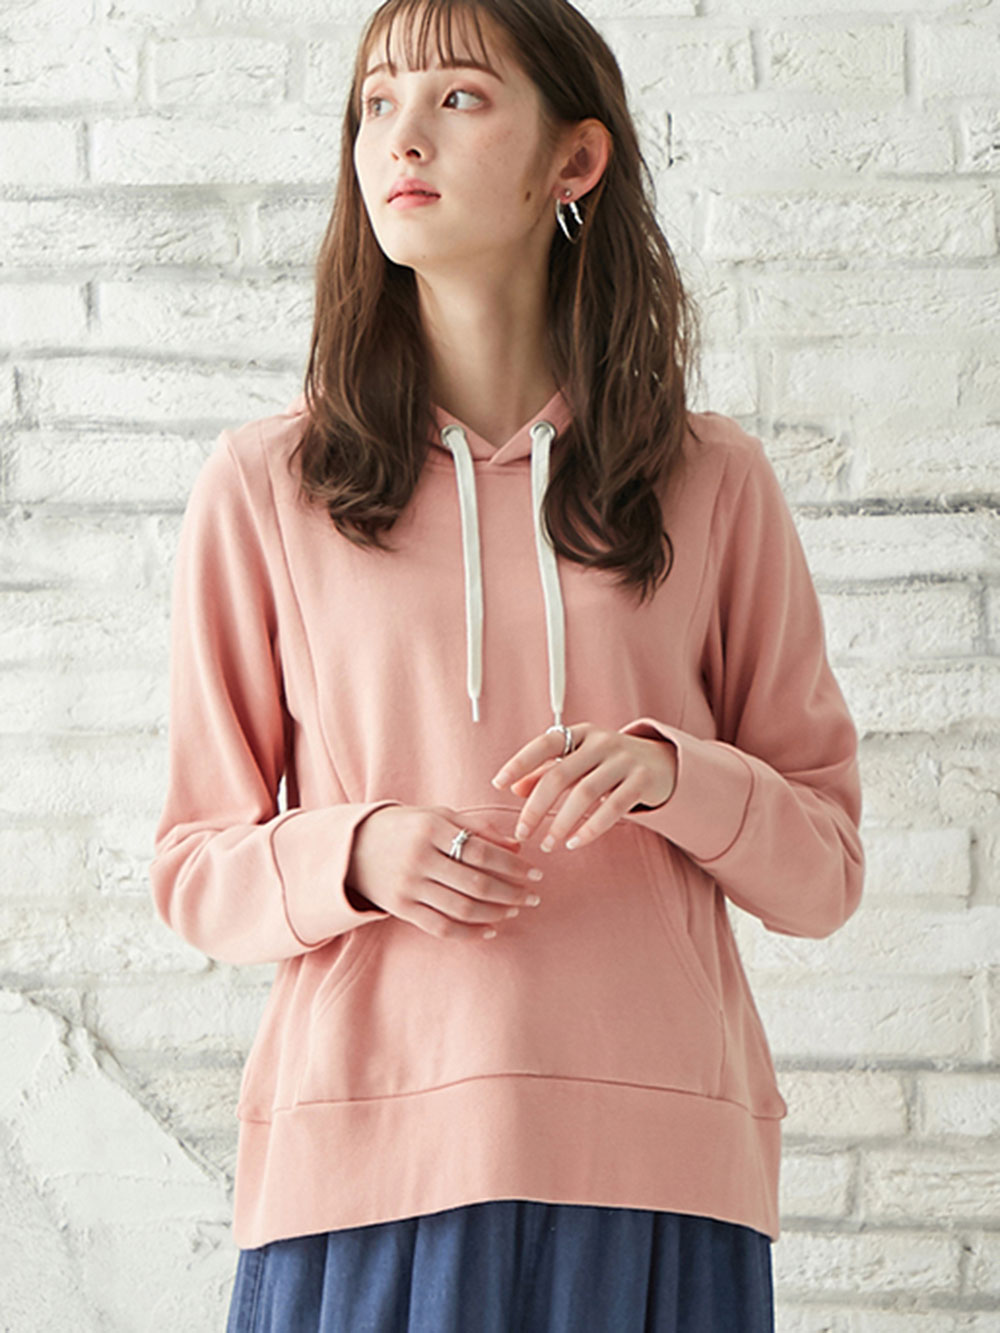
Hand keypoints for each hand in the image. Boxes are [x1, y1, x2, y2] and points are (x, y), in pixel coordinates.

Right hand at [346, 805, 544, 941]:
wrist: (354, 847)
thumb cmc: (407, 827)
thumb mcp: (438, 816)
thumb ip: (477, 828)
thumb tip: (518, 846)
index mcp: (431, 828)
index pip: (481, 850)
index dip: (513, 865)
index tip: (535, 874)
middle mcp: (419, 858)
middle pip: (476, 883)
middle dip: (511, 893)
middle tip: (533, 897)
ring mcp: (408, 886)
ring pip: (461, 908)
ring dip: (495, 913)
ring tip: (515, 910)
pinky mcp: (400, 908)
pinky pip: (441, 927)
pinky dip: (470, 932)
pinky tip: (491, 929)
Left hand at [489, 722, 677, 852]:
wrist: (662, 763)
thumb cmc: (610, 763)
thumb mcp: (578, 761)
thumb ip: (547, 771)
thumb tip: (513, 788)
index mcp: (581, 734)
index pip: (545, 744)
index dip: (520, 763)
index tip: (497, 784)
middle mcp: (602, 742)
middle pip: (560, 775)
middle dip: (536, 807)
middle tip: (522, 833)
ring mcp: (624, 760)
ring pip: (585, 794)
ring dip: (562, 822)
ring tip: (548, 844)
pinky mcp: (642, 781)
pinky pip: (613, 809)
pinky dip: (591, 828)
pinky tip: (575, 842)